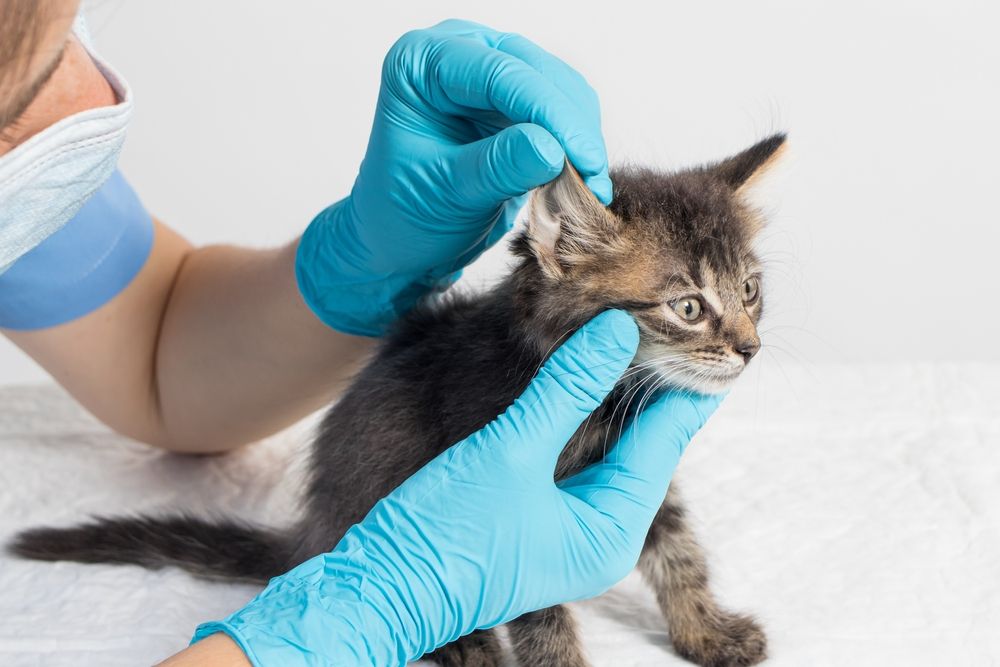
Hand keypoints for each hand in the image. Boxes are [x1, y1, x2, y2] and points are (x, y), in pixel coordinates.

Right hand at [191, 310, 723, 665]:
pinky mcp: (538, 515)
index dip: (679, 379)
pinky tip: (574, 376)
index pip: (665, 438)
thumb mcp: (513, 450)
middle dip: (643, 381)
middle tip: (655, 316)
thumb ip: (568, 388)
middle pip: (641, 442)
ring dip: (608, 395)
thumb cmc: (446, 533)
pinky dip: (576, 416)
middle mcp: (601, 532)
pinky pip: (573, 456)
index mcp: (612, 528)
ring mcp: (569, 525)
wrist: (380, 587)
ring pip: (606, 446)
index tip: (695, 327)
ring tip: (619, 334)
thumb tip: (619, 332)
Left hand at [296, 19, 610, 335]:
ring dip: (581, 135)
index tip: (583, 159)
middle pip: (537, 72)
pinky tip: (580, 178)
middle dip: (571, 126)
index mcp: (421, 64)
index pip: (500, 73)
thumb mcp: (446, 195)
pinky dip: (577, 143)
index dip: (550, 114)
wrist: (400, 243)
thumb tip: (552, 147)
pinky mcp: (515, 100)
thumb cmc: (404, 217)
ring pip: (560, 87)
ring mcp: (489, 72)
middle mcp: (457, 54)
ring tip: (589, 187)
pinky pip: (563, 109)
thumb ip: (496, 167)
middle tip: (595, 179)